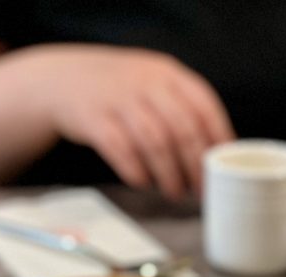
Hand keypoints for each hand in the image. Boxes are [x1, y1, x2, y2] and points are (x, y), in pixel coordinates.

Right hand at [36, 45, 234, 199]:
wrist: (62, 79)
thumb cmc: (119, 92)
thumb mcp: (153, 84)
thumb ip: (182, 108)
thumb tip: (217, 152)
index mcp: (167, 74)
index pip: (204, 107)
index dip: (218, 140)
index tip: (224, 168)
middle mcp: (145, 82)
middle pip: (182, 129)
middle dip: (196, 166)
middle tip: (200, 191)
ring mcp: (118, 99)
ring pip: (155, 142)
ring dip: (169, 174)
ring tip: (174, 192)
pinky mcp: (94, 118)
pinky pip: (122, 150)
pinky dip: (136, 171)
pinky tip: (143, 182)